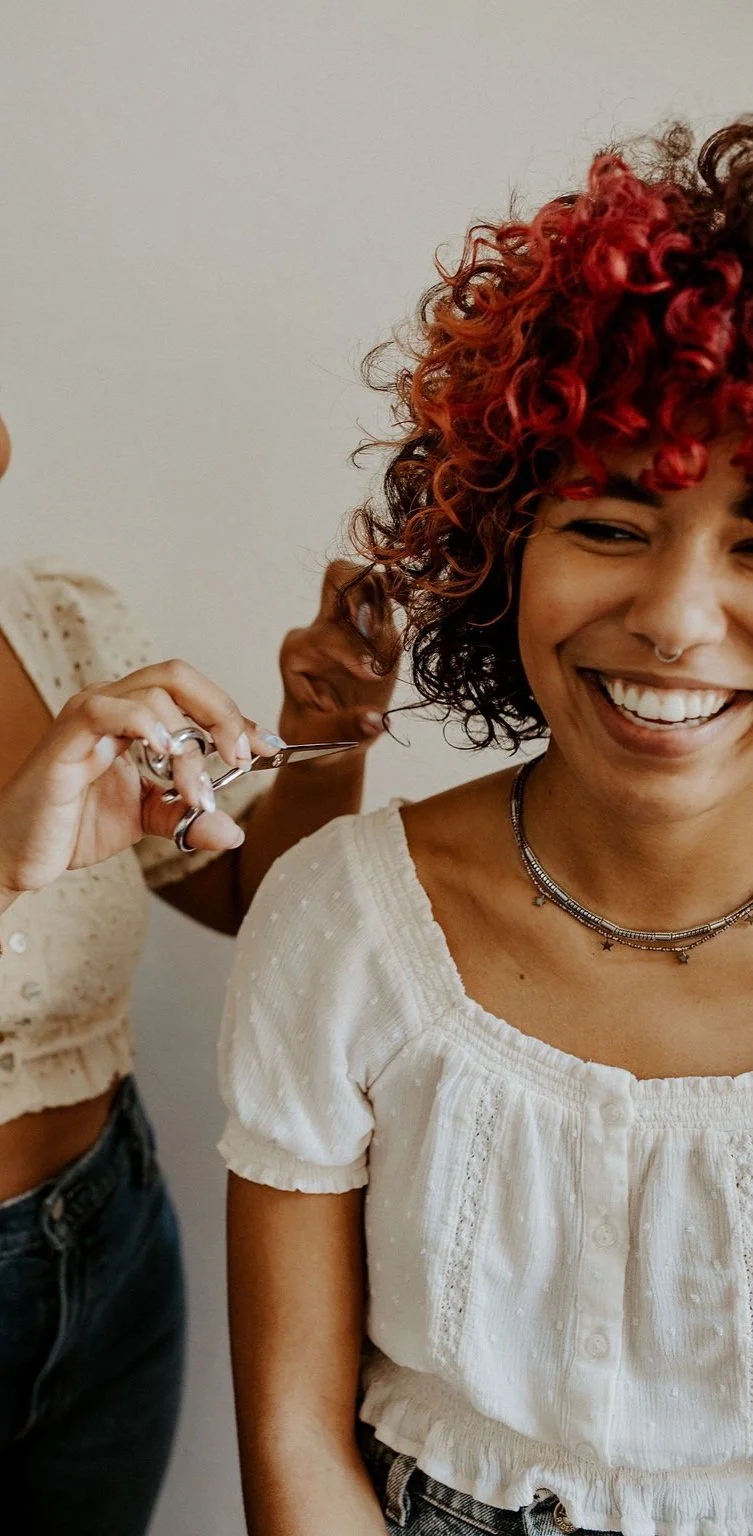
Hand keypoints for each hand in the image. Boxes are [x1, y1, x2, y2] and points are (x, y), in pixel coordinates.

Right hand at [0, 661, 278, 894]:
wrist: (20, 853)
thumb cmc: (72, 826)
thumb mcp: (147, 821)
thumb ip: (187, 818)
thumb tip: (233, 831)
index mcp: (132, 716)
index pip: (192, 694)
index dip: (234, 716)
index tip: (268, 748)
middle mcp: (112, 704)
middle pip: (179, 676)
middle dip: (222, 713)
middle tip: (241, 757)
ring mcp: (88, 715)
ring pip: (156, 695)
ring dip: (189, 745)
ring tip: (196, 793)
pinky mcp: (67, 738)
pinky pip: (109, 710)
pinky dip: (146, 726)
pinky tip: (164, 755)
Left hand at [277, 561, 398, 761]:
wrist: (324, 738)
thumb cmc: (313, 739)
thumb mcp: (318, 741)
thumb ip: (344, 730)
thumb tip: (376, 722)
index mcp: (299, 651)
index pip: (327, 634)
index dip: (351, 652)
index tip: (370, 676)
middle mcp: (322, 629)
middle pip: (338, 580)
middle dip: (361, 596)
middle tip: (374, 630)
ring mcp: (351, 625)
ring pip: (368, 583)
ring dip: (385, 604)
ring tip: (390, 635)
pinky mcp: (377, 629)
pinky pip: (387, 593)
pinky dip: (400, 591)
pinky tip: (408, 598)